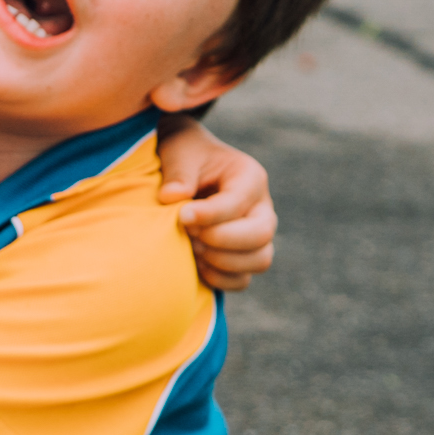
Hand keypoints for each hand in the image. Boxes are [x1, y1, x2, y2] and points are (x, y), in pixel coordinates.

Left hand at [156, 117, 274, 293]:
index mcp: (249, 177)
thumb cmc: (185, 158)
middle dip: (221, 240)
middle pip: (261, 235)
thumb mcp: (179, 155)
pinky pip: (242, 280)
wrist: (188, 170)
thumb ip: (178, 175)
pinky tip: (196, 263)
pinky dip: (219, 278)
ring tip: (193, 247)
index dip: (209, 214)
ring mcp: (257, 235)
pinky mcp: (245, 257)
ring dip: (222, 261)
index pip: (237, 203)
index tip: (182, 216)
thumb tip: (172, 198)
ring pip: (259, 260)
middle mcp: (261, 208)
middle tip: (191, 234)